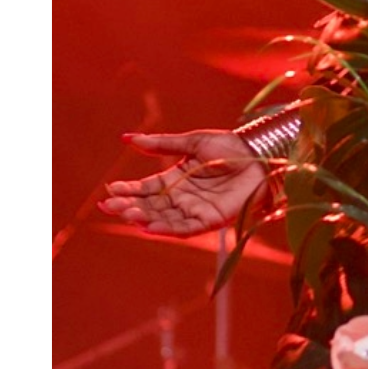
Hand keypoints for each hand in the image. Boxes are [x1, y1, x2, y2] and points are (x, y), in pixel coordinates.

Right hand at [98, 130, 267, 236]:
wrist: (258, 154)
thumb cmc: (229, 146)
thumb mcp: (191, 143)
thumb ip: (160, 145)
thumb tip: (126, 139)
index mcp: (175, 179)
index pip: (145, 189)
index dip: (127, 190)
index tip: (109, 191)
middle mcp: (182, 198)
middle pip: (150, 206)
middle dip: (129, 207)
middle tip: (110, 206)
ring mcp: (195, 210)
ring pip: (163, 219)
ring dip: (144, 218)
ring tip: (126, 214)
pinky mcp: (210, 220)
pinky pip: (185, 228)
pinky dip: (167, 229)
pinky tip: (149, 226)